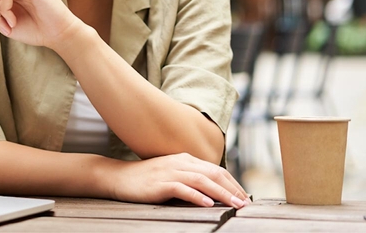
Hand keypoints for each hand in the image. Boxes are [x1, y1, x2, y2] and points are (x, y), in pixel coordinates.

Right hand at [103, 153, 250, 207]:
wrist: (119, 177)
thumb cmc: (147, 179)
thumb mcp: (171, 174)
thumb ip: (190, 178)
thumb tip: (213, 191)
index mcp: (185, 158)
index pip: (215, 169)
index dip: (233, 183)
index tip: (245, 197)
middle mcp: (180, 162)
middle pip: (213, 173)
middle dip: (232, 189)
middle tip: (246, 204)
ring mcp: (170, 172)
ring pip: (202, 181)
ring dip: (221, 193)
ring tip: (235, 205)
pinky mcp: (160, 184)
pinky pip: (182, 189)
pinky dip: (197, 196)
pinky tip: (208, 204)